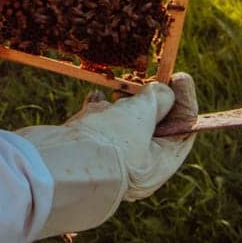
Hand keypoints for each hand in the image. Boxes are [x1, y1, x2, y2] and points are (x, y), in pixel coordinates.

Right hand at [14, 75, 197, 235]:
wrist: (57, 162)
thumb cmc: (106, 144)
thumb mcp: (140, 116)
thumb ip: (155, 100)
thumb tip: (162, 92)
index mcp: (158, 166)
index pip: (181, 131)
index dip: (184, 103)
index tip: (181, 76)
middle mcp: (136, 164)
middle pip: (153, 126)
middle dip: (151, 100)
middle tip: (148, 78)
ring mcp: (110, 156)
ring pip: (124, 124)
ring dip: (124, 103)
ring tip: (120, 88)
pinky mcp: (87, 146)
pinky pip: (98, 124)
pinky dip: (99, 107)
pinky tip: (96, 96)